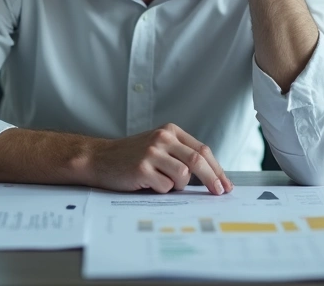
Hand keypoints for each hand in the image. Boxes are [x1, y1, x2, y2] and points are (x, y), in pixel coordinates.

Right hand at [82, 123, 233, 194]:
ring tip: (163, 183)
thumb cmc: (131, 157)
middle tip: (219, 192)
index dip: (217, 169)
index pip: (202, 150)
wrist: (99, 158)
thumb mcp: (158, 147)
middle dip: (213, 179)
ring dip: (178, 186)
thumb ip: (180, 154)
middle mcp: (162, 138)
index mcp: (170, 131)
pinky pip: (165, 186)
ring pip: (183, 175)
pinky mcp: (142, 168)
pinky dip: (161, 190)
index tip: (225, 184)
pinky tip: (148, 184)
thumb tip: (210, 177)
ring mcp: (152, 152)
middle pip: (198, 160)